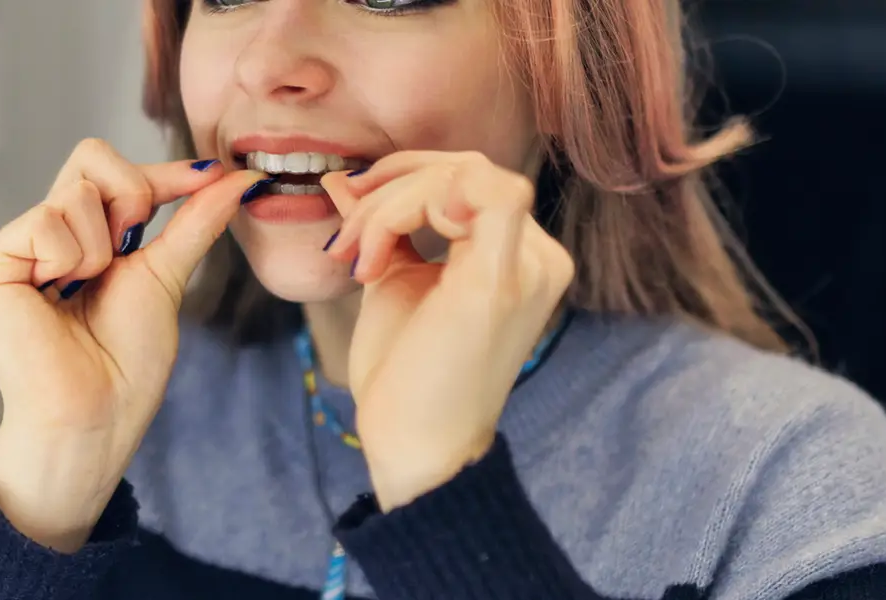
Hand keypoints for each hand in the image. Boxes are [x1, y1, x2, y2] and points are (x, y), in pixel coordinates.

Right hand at [0, 139, 262, 550]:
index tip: (209, 175)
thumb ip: (195, 221)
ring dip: (101, 248)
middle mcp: (49, 233)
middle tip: (127, 254)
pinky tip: (56, 297)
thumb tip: (238, 178)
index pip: (117, 172)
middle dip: (132, 198)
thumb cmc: (128, 364)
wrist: (97, 412)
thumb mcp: (166, 275)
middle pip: (91, 157)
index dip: (163, 171)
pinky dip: (69, 260)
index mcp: (87, 236)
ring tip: (83, 292)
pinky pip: (46, 220)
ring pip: (76, 191)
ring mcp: (18, 246)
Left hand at [320, 152, 573, 509]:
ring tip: (356, 258)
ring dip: (391, 204)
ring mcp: (529, 267)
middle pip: (468, 168)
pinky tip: (377, 256)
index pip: (470, 178)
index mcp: (519, 257)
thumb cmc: (407, 376)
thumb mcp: (392, 280)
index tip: (351, 213)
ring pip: (465, 175)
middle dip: (392, 187)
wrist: (418, 449)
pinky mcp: (499, 280)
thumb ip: (382, 227)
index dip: (405, 178)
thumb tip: (345, 179)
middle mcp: (539, 257)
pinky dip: (412, 207)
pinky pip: (471, 194)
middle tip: (345, 238)